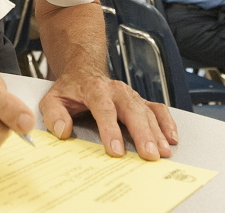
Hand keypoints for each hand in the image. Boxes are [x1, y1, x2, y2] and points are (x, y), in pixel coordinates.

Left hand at [39, 72, 176, 160]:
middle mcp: (116, 91)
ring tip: (163, 152)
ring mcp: (131, 95)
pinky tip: (171, 138)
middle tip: (149, 154)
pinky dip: (167, 122)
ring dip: (157, 132)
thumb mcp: (53, 99)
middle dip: (143, 134)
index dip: (111, 130)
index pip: (104, 110)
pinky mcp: (140, 101)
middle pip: (132, 111)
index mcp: (95, 90)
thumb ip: (54, 115)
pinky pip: (158, 109)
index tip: (116, 150)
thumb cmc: (70, 89)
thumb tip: (62, 131)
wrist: (83, 70)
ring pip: (147, 112)